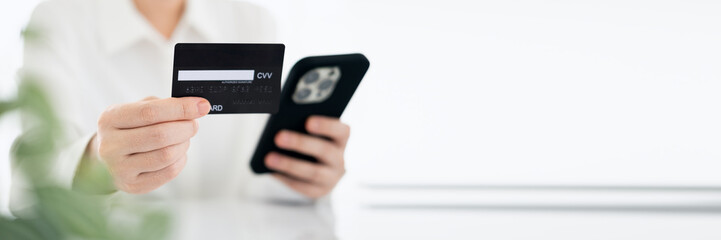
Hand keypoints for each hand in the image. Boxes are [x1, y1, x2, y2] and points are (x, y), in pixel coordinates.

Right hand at [90, 96, 209, 193]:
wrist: (106, 159)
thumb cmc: (128, 130)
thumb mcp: (135, 110)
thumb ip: (162, 105)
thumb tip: (194, 107)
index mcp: (110, 120)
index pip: (150, 112)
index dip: (180, 108)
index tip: (201, 105)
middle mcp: (110, 146)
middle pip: (160, 135)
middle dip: (186, 127)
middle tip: (193, 124)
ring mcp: (120, 169)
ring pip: (167, 155)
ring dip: (184, 144)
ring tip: (183, 138)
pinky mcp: (133, 186)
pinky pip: (169, 172)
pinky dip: (180, 160)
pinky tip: (177, 153)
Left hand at [265, 116, 349, 198]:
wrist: (318, 167)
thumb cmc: (310, 140)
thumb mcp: (310, 131)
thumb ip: (301, 124)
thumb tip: (281, 124)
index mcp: (341, 138)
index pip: (341, 131)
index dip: (326, 126)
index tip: (308, 121)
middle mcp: (339, 158)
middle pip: (325, 151)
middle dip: (300, 143)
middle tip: (278, 137)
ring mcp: (332, 177)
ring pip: (313, 172)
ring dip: (289, 164)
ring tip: (269, 158)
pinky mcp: (319, 191)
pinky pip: (303, 186)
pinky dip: (286, 178)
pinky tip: (271, 171)